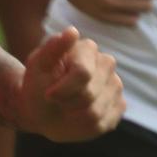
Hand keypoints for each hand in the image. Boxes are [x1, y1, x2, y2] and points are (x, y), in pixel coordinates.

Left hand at [19, 27, 123, 142]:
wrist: (41, 108)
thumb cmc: (37, 84)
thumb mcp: (37, 67)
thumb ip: (53, 48)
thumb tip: (72, 31)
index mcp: (86, 49)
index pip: (83, 74)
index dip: (63, 89)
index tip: (49, 95)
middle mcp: (106, 64)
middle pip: (89, 94)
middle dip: (66, 102)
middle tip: (55, 100)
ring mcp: (116, 85)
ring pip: (97, 111)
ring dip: (74, 115)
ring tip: (65, 107)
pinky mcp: (120, 105)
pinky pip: (105, 122)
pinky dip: (86, 125)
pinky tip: (77, 115)